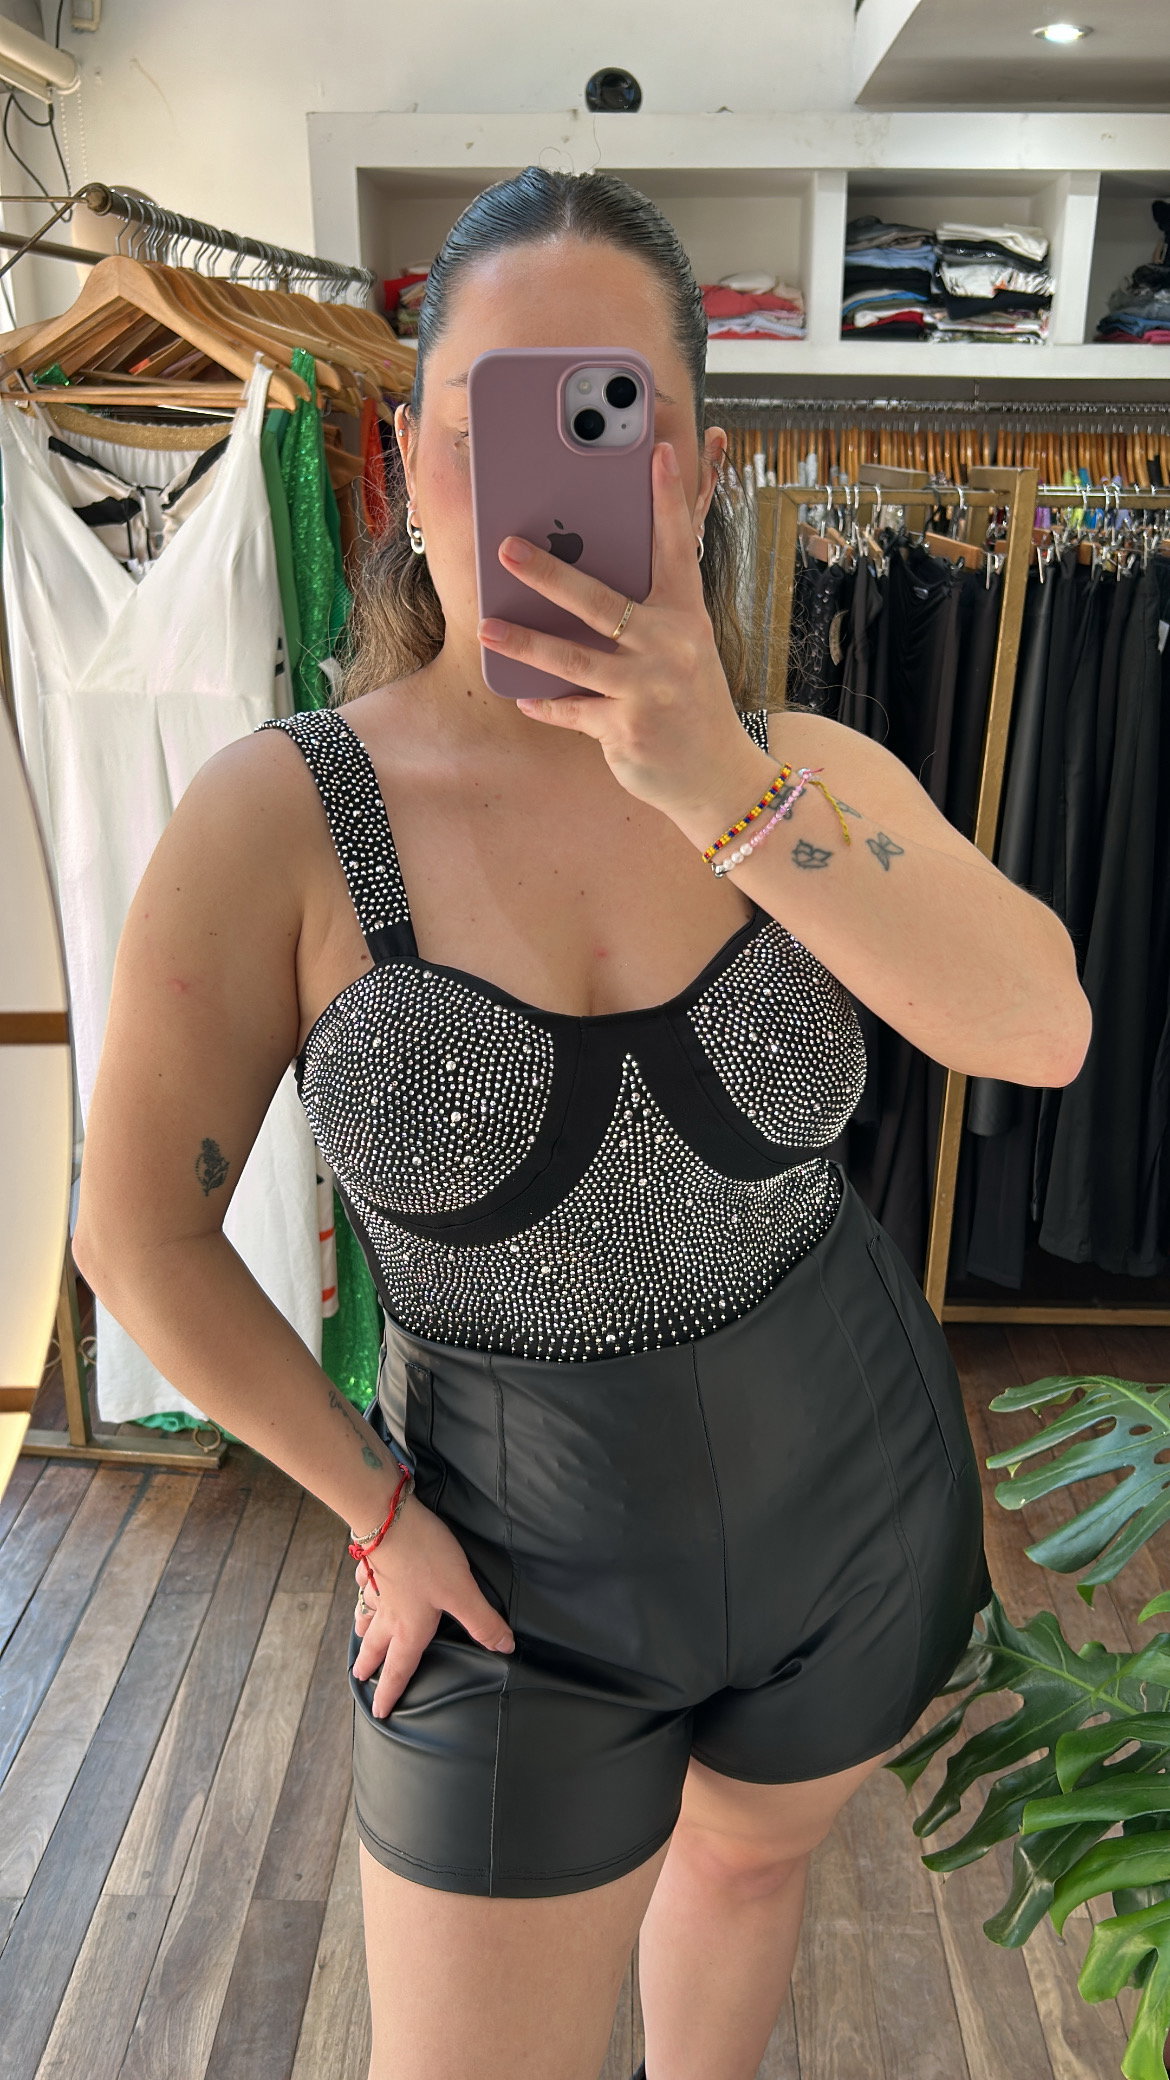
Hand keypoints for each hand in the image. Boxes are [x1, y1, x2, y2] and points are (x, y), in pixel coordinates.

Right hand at [352, 1495, 515, 1719]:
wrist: (388, 1517)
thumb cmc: (425, 1557)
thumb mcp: (462, 1591)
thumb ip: (482, 1621)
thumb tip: (504, 1648)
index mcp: (410, 1626)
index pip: (399, 1668)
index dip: (391, 1692)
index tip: (379, 1712)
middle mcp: (389, 1611)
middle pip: (375, 1644)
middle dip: (368, 1663)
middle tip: (359, 1679)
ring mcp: (377, 1586)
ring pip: (367, 1613)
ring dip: (363, 1628)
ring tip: (359, 1635)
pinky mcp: (373, 1562)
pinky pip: (365, 1582)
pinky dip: (363, 1589)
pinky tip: (364, 1584)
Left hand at [478, 440, 757, 821]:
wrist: (716, 775)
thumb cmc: (689, 700)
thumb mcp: (684, 647)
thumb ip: (647, 612)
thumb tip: (583, 575)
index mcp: (686, 616)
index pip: (676, 547)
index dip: (667, 499)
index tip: (658, 453)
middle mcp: (671, 646)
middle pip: (602, 601)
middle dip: (550, 573)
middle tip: (507, 548)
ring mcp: (648, 689)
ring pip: (574, 658)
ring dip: (524, 642)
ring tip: (486, 626)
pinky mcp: (627, 729)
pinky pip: (572, 710)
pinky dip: (544, 703)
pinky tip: (519, 694)